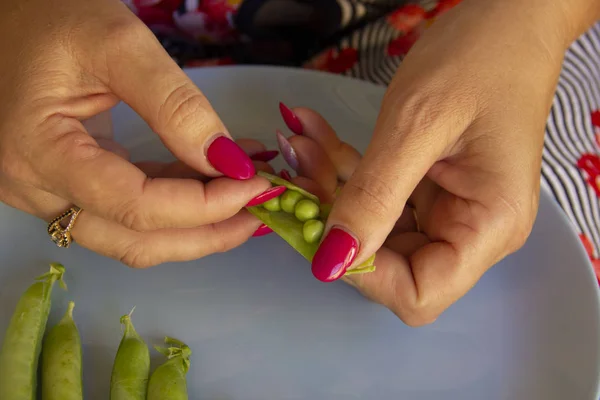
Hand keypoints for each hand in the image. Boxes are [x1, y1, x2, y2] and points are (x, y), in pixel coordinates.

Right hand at [0, 0, 272, 266]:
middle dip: (207, 232)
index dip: (204, 206)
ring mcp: (47, 192)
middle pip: (135, 240)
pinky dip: (174, 202)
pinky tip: (214, 180)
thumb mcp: (118, 44)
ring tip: (246, 197)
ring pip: (132, 235)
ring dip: (194, 224)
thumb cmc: (49, 14)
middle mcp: (35, 189)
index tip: (256, 184)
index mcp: (39, 154)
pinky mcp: (65, 184)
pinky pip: (126, 209)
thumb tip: (229, 161)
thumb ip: (176, 105)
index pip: (136, 206)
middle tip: (261, 210)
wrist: (7, 14)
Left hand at [278, 0, 594, 325]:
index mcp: (489, 225)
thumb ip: (374, 199)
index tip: (318, 229)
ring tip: (298, 141)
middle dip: (334, 221)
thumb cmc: (479, 59)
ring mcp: (449, 208)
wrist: (508, 18)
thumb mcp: (416, 127)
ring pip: (372, 226)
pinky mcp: (428, 186)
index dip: (363, 273)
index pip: (418, 292)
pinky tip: (312, 133)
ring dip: (329, 188)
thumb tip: (331, 263)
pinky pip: (376, 194)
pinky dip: (343, 168)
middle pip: (388, 262)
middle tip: (296, 172)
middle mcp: (472, 228)